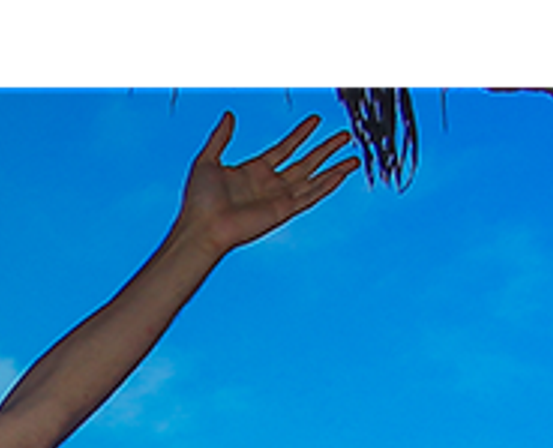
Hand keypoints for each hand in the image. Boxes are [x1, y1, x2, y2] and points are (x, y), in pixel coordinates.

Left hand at [175, 113, 359, 257]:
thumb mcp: (207, 160)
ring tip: (353, 157)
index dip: (300, 134)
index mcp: (253, 172)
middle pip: (305, 163)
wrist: (201, 227)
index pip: (284, 149)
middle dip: (325, 149)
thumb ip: (220, 137)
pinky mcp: (283, 211)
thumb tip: (228, 115)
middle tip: (344, 135)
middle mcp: (269, 185)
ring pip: (313, 179)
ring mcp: (278, 199)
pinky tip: (341, 175)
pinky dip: (327, 185)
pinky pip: (310, 196)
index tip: (315, 120)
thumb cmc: (199, 200)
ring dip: (334, 168)